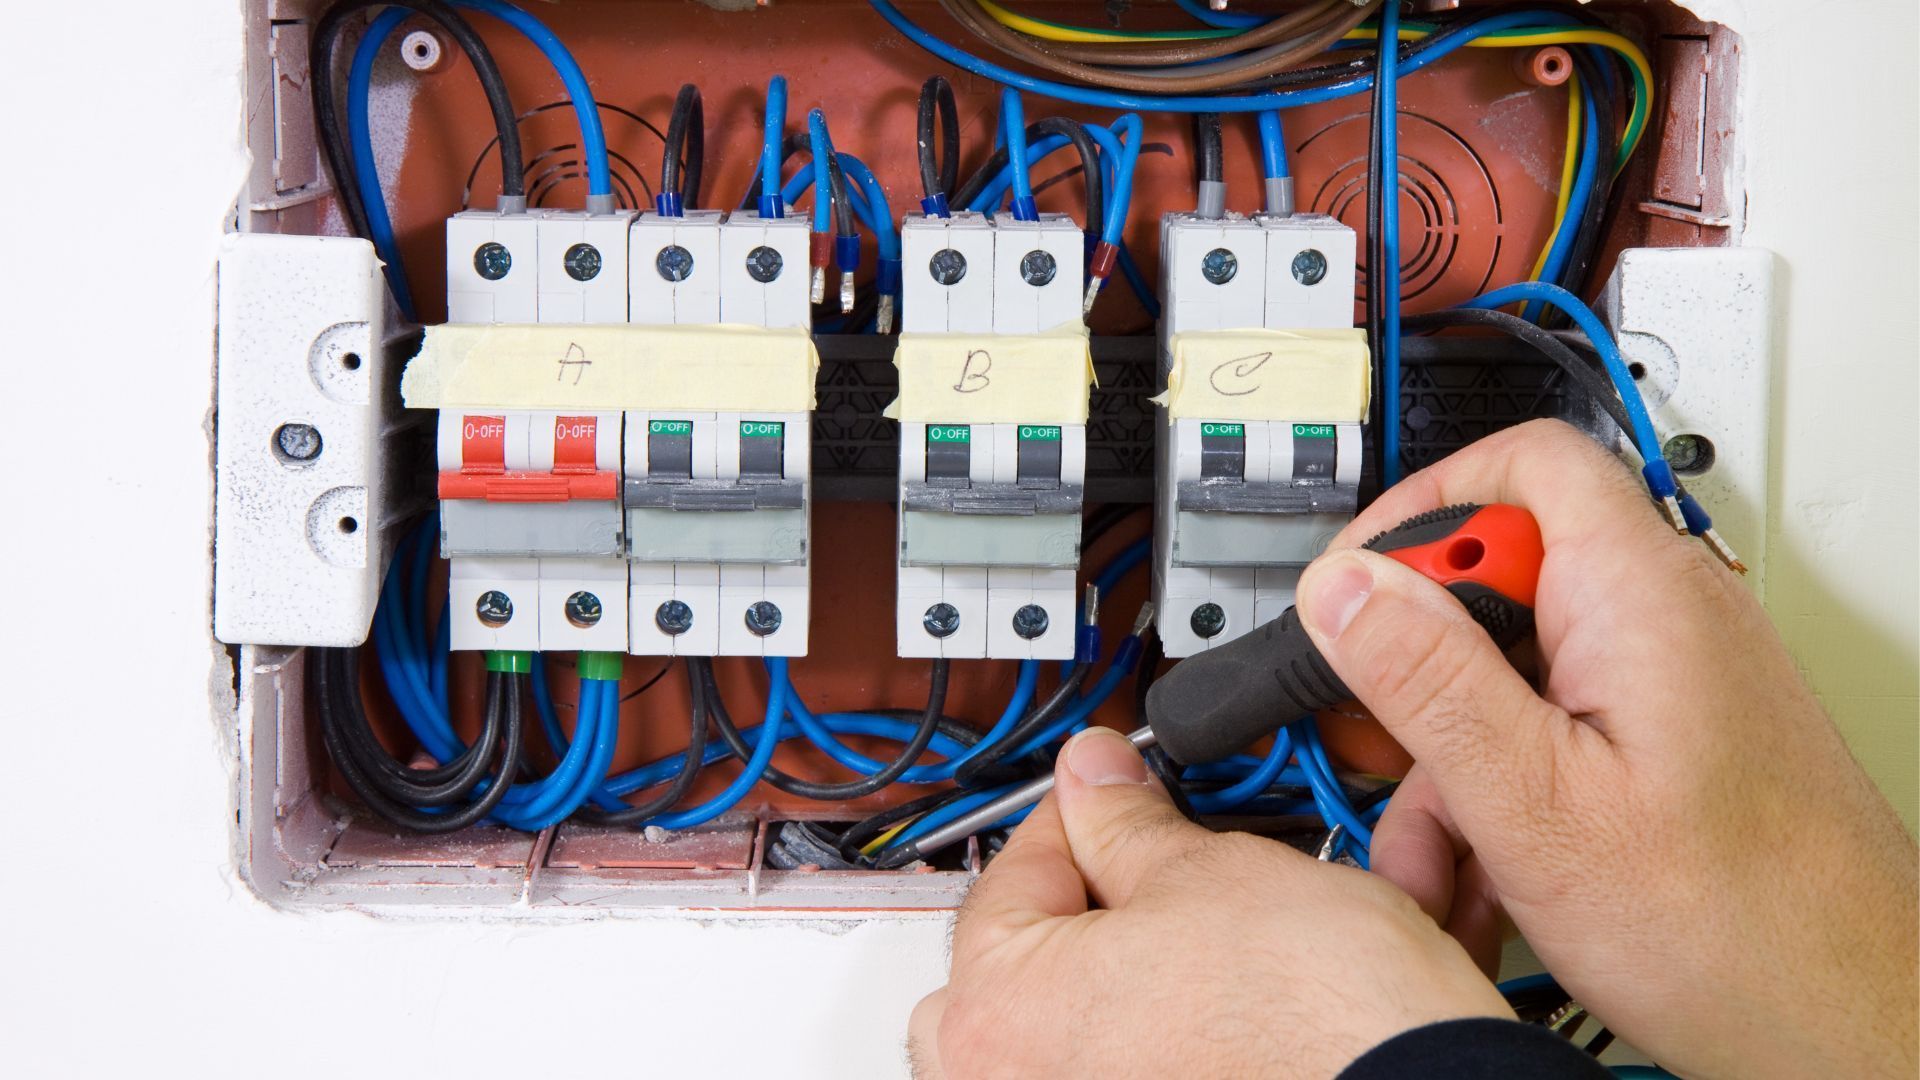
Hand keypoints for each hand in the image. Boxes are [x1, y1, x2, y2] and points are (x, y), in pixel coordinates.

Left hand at [908, 726, 1511, 1078]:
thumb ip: (1124, 820)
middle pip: (1043, 960)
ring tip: (1237, 930)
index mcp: (999, 1019)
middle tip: (1168, 864)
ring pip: (1110, 1019)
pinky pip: (1172, 1061)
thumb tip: (1093, 778)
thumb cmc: (1321, 1023)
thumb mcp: (1210, 873)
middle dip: (1107, 901)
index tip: (1117, 785)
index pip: (1015, 871)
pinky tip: (1270, 989)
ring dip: (1165, 965)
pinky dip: (1209, 1027)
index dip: (1084, 805)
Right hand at [1295, 420, 1918, 1078]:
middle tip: (1382, 748)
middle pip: (1499, 585)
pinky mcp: (1671, 738)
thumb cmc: (1736, 929)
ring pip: (1516, 676)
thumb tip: (1343, 587)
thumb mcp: (1533, 803)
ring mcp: (1672, 679)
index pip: (1519, 467)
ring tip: (1437, 858)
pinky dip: (1504, 792)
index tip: (1354, 596)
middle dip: (1418, 679)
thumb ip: (1428, 680)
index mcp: (1639, 597)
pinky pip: (1555, 730)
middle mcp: (1666, 617)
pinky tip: (1484, 870)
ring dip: (1453, 762)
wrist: (1849, 1021)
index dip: (1420, 515)